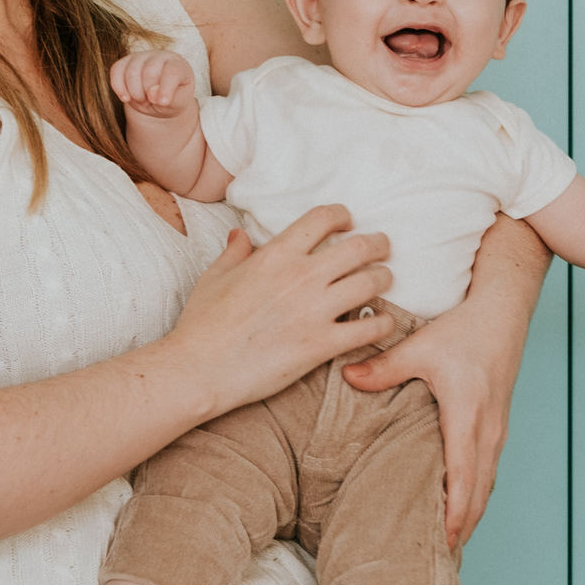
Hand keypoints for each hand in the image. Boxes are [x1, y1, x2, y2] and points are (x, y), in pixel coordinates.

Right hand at [110, 51, 195, 119]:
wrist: (158, 99)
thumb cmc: (172, 100)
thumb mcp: (178, 104)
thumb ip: (170, 99)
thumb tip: (152, 93)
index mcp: (178, 65)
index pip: (172, 72)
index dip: (166, 88)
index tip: (163, 103)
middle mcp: (160, 56)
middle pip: (149, 72)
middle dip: (148, 94)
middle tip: (151, 103)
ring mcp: (141, 56)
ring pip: (131, 72)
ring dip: (134, 93)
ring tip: (142, 100)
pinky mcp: (125, 62)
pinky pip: (116, 70)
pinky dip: (118, 87)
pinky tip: (126, 98)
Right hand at [171, 206, 393, 415]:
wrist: (200, 369)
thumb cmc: (202, 324)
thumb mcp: (213, 277)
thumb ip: (234, 253)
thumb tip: (240, 235)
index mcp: (276, 255)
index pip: (322, 218)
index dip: (342, 215)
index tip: (347, 222)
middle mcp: (302, 276)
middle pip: (360, 247)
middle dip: (378, 244)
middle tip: (382, 249)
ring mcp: (315, 310)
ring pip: (372, 282)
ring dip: (384, 279)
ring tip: (383, 281)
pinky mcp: (322, 344)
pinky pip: (369, 328)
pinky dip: (383, 323)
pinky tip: (382, 323)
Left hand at [342, 305, 519, 548]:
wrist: (503, 310)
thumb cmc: (464, 329)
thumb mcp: (419, 347)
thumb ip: (383, 368)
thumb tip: (347, 377)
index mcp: (468, 417)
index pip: (463, 478)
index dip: (454, 514)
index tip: (442, 542)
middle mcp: (488, 430)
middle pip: (479, 492)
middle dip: (463, 527)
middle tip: (440, 558)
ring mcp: (497, 429)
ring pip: (487, 483)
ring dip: (471, 513)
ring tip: (449, 543)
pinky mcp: (497, 425)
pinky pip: (488, 470)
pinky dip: (477, 493)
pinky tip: (462, 506)